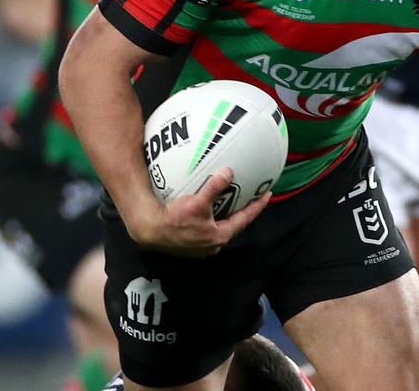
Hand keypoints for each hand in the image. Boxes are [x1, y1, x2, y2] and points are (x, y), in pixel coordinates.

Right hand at [126, 167, 270, 256]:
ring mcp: (203, 246)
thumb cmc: (174, 219)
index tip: (267, 194)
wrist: (151, 231)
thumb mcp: (197, 202)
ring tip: (234, 202)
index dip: (257, 206)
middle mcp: (213, 244)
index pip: (245, 218)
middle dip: (244, 211)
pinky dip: (214, 218)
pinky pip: (209, 228)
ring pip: (222, 228)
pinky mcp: (192, 244)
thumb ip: (214, 187)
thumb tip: (229, 172)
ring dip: (228, 216)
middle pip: (235, 225)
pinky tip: (210, 209)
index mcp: (220, 235)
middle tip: (252, 197)